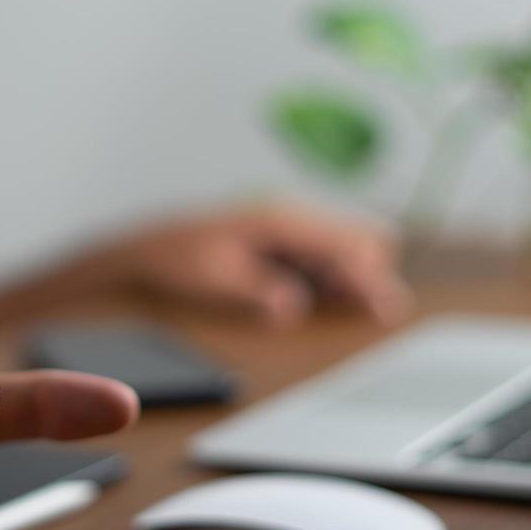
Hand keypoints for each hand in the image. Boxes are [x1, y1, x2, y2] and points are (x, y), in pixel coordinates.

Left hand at [115, 203, 411, 327]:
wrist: (145, 252)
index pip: (341, 245)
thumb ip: (257, 291)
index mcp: (277, 221)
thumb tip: (292, 306)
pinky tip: (333, 298)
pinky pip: (322, 257)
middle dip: (370, 273)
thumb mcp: (215, 279)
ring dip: (355, 275)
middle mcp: (288, 218)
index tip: (386, 307)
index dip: (366, 278)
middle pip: (357, 239)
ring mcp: (285, 230)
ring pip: (344, 247)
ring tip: (369, 308)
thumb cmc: (176, 260)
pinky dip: (336, 276)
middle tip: (379, 311)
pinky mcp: (279, 245)